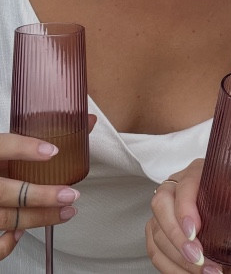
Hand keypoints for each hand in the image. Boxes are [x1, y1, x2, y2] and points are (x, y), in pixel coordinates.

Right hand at [0, 133, 82, 259]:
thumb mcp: (6, 143)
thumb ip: (39, 134)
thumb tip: (88, 122)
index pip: (1, 146)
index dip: (25, 148)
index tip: (53, 151)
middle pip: (6, 192)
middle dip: (41, 196)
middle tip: (70, 194)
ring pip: (5, 217)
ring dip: (38, 218)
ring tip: (66, 212)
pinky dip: (7, 242)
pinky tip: (23, 232)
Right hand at [147, 159, 230, 272]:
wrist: (227, 200)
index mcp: (200, 171)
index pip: (185, 183)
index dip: (186, 207)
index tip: (196, 231)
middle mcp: (177, 185)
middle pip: (161, 206)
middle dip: (177, 236)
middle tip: (199, 259)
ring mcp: (165, 208)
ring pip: (156, 231)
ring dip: (177, 257)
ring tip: (204, 273)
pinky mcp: (158, 229)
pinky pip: (154, 249)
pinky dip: (170, 266)